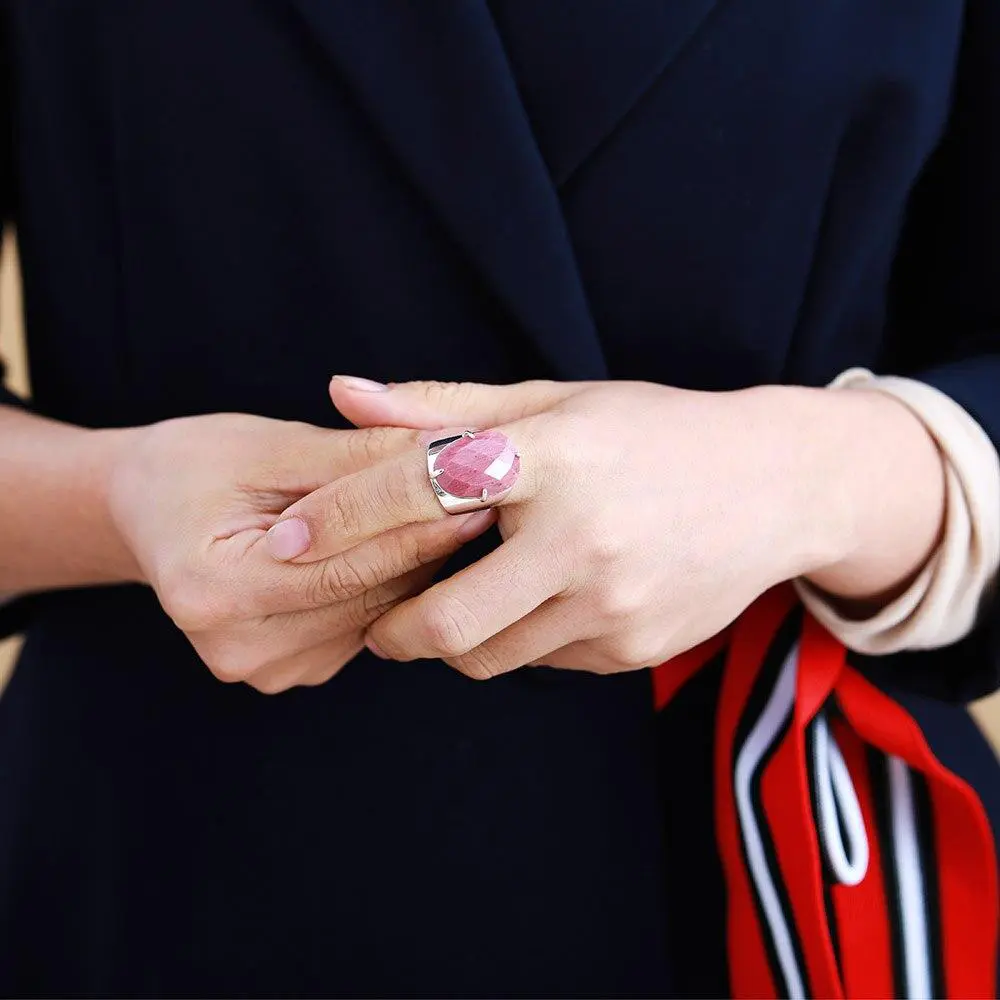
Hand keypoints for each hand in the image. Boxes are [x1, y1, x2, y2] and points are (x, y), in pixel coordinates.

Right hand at [106, 413, 494, 691]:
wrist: (150, 510)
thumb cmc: (198, 465)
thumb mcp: (270, 445)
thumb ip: (353, 455)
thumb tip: (443, 450)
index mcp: (212, 590)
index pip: (345, 565)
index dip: (417, 526)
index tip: (478, 490)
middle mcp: (236, 648)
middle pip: (366, 596)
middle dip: (430, 543)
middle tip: (491, 494)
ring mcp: (264, 669)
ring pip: (376, 614)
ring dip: (420, 565)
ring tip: (460, 512)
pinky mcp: (289, 672)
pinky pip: (364, 625)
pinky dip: (393, 585)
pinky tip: (411, 545)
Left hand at [272, 377, 853, 678]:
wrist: (776, 487)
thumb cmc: (652, 431)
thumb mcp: (555, 401)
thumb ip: (444, 406)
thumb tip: (341, 392)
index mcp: (554, 457)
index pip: (418, 491)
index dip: (340, 519)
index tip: (284, 543)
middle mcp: (584, 540)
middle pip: (443, 623)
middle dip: (391, 629)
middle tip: (378, 617)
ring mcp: (614, 606)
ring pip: (487, 657)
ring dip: (454, 639)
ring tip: (469, 596)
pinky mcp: (633, 651)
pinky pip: (543, 663)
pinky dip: (520, 640)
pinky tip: (547, 598)